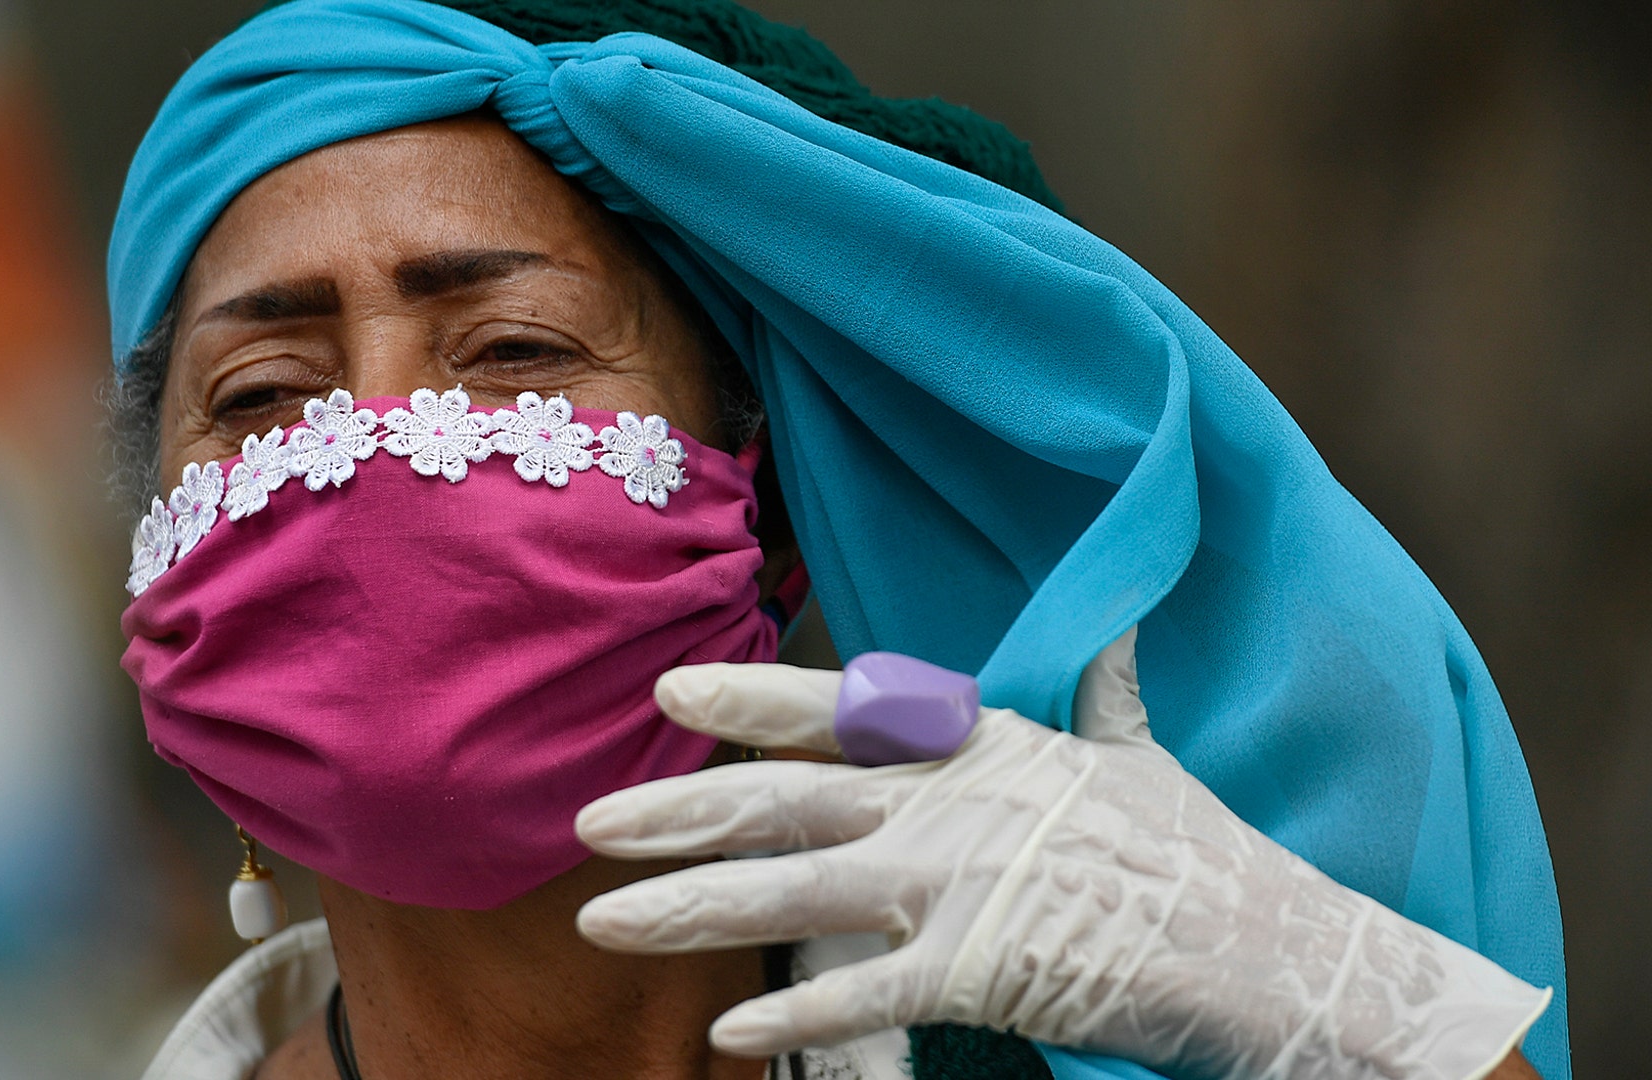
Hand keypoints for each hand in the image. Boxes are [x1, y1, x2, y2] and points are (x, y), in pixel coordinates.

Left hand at [574, 630, 1549, 1079]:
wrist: (1271, 951)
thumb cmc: (1199, 856)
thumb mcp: (1138, 755)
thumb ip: (1105, 691)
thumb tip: (1121, 624)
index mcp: (983, 745)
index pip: (845, 711)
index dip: (752, 699)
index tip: (669, 690)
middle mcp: (954, 803)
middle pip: (789, 798)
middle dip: (679, 810)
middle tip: (588, 820)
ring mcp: (964, 884)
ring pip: (798, 886)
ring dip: (691, 906)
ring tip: (603, 918)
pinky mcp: (984, 970)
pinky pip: (865, 989)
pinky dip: (796, 1005)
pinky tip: (728, 1027)